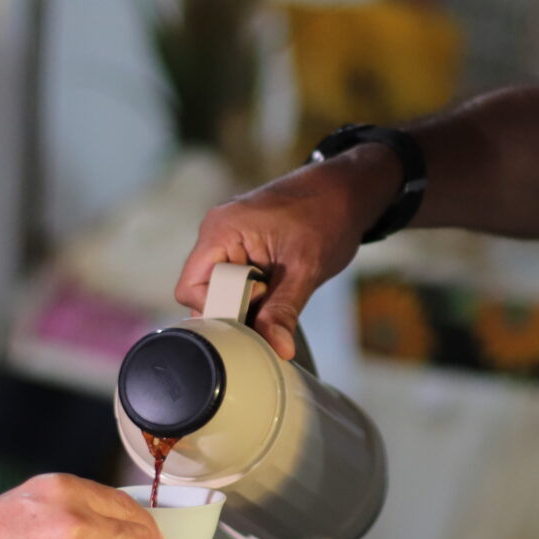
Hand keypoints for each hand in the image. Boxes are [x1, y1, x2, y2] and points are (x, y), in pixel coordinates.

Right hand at [174, 148, 402, 360]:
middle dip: (235, 308)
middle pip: (203, 292)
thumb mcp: (306, 269)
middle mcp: (215, 232)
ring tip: (280, 289)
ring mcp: (228, 239)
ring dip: (248, 302)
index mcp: (221, 229)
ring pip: (221, 290)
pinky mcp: (242, 246)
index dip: (221, 307)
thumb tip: (277, 349)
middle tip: (273, 301)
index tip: (259, 302)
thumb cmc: (328, 215)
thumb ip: (283, 310)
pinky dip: (255, 293)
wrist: (347, 190)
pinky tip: (278, 287)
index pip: (191, 289)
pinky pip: (235, 281)